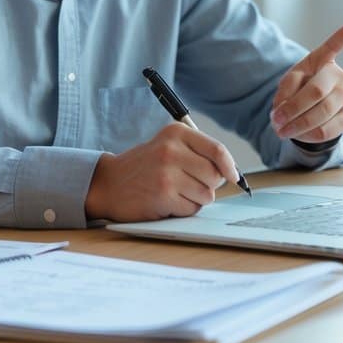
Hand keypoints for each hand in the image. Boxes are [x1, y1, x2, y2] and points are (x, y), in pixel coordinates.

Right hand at [85, 122, 240, 221]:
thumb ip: (197, 152)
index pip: (217, 150)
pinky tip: (166, 201)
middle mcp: (171, 150)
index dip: (230, 167)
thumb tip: (231, 173)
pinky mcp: (163, 195)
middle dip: (208, 185)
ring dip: (195, 199)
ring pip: (206, 194)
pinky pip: (192, 209)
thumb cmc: (145, 166)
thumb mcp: (168, 146)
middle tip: (188, 183)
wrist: (109, 184)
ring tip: (174, 191)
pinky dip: (183, 209)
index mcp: (175, 133)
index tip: (233, 177)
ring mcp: (166, 173)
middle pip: (215, 175)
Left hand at [271, 22, 342, 143]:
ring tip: (282, 131)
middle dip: (293, 108)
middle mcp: (337, 75)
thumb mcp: (286, 85)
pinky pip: (328, 129)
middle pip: (316, 91)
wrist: (309, 112)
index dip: (342, 37)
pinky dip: (308, 135)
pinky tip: (298, 135)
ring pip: (322, 112)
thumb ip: (285, 92)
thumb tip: (286, 110)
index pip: (332, 47)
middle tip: (276, 120)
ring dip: (298, 124)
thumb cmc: (297, 91)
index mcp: (321, 61)